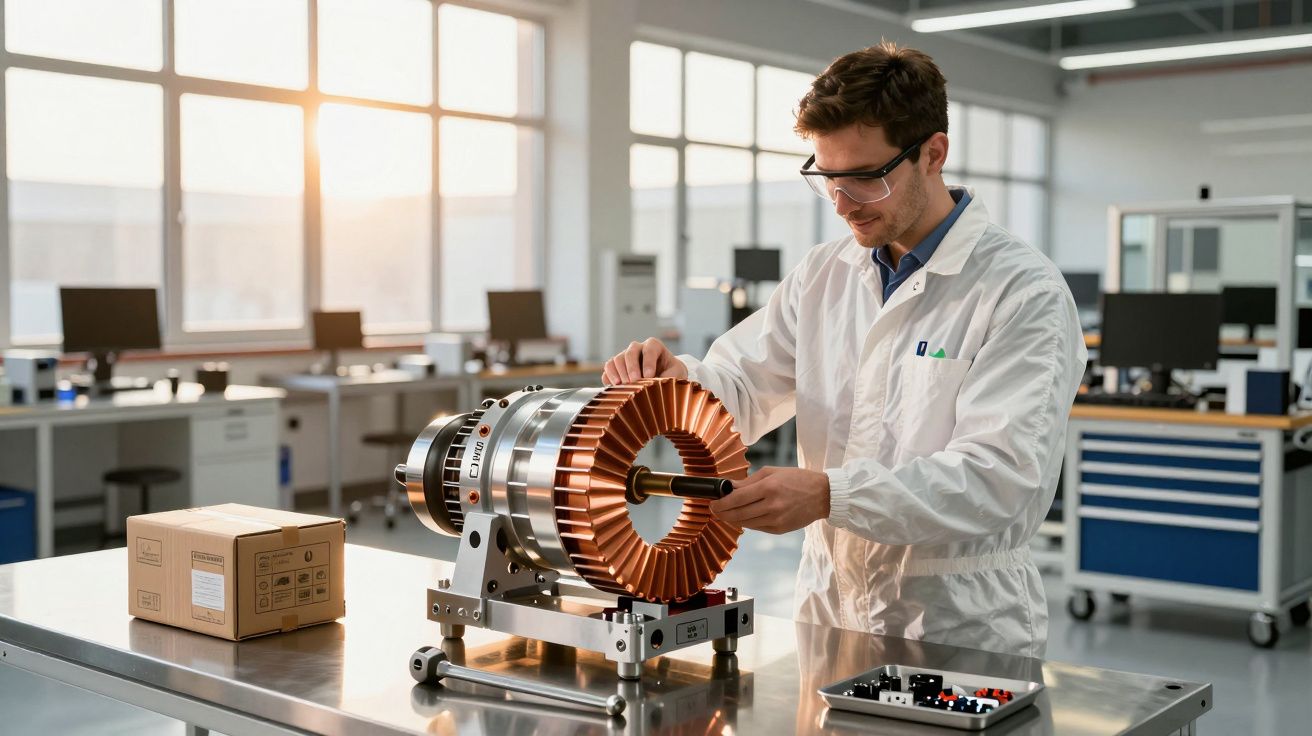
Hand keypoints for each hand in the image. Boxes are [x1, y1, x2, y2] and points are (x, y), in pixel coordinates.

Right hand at [602, 338, 688, 384]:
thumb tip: (656, 387)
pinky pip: (608, 369)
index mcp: (654, 346)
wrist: (664, 378)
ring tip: (623, 386)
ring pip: (617, 359)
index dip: (648, 362)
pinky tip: (614, 388)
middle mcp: (638, 348)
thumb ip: (668, 378)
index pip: (649, 349)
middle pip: (630, 352)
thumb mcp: (676, 374)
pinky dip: (609, 377)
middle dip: (631, 368)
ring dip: (618, 373)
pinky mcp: (617, 367)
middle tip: (634, 381)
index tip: (649, 376)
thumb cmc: (671, 374)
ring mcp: (625, 357)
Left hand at [708, 467, 829, 533]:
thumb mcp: (772, 472)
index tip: (712, 503)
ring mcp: (776, 520)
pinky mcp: (780, 529)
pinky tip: (744, 516)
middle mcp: (772, 506)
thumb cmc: (797, 479)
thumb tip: (729, 487)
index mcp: (769, 488)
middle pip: (737, 514)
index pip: (736, 499)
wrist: (823, 495)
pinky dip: (747, 522)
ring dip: (732, 519)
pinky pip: (756, 528)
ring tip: (727, 512)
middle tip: (715, 510)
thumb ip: (748, 481)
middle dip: (722, 513)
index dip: (720, 503)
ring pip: (745, 523)